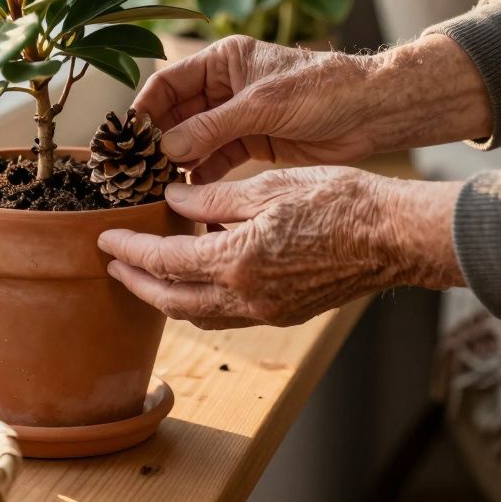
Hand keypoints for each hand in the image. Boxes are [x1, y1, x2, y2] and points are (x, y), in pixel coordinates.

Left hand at [98, 168, 464, 328]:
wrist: (395, 236)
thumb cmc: (339, 201)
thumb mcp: (267, 186)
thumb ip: (212, 199)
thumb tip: (172, 201)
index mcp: (237, 261)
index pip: (163, 261)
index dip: (128, 250)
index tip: (105, 238)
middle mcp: (246, 296)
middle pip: (171, 300)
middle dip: (136, 284)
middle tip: (113, 265)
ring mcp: (266, 311)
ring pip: (198, 313)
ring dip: (166, 296)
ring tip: (146, 274)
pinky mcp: (284, 313)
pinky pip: (227, 315)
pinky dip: (201, 300)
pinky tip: (197, 278)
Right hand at [134, 35, 492, 183]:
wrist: (371, 112)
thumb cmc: (322, 90)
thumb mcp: (261, 105)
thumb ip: (212, 126)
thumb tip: (165, 146)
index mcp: (223, 60)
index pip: (168, 82)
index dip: (144, 108)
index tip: (124, 138)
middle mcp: (223, 87)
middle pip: (175, 114)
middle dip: (155, 140)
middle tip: (133, 170)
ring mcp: (236, 116)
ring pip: (192, 140)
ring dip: (175, 161)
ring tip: (153, 186)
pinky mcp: (252, 142)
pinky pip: (215, 159)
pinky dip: (201, 175)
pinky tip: (186, 194)